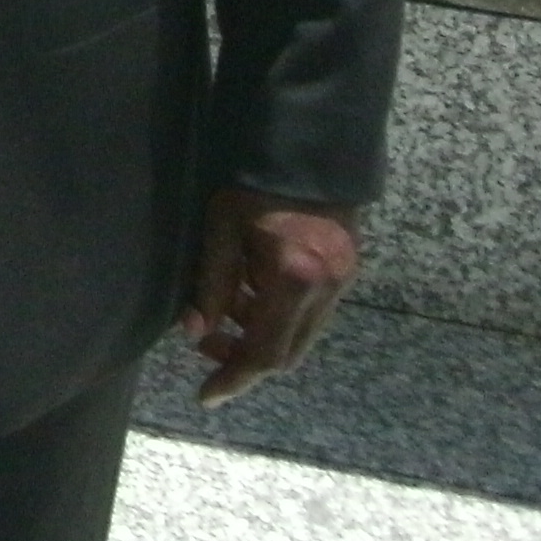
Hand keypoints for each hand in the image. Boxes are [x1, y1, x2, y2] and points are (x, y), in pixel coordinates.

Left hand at [181, 187, 358, 406]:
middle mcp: (326, 287)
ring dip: (260, 333)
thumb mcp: (220, 227)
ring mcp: (342, 280)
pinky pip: (309, 310)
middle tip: (206, 342)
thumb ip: (210, 283)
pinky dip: (277, 312)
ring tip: (222, 308)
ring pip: (299, 333)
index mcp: (296, 277)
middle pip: (287, 352)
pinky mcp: (346, 268)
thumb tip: (194, 333)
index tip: (206, 395)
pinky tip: (250, 288)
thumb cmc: (253, 180)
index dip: (233, 377)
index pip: (264, 351)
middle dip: (244, 357)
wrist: (307, 144)